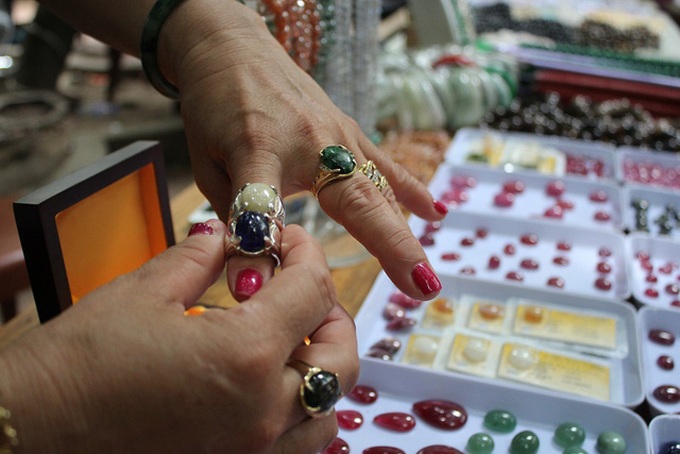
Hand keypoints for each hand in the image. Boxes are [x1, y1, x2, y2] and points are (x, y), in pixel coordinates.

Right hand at [0, 221, 357, 452]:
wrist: (29, 436)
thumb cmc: (77, 366)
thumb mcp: (142, 292)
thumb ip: (199, 257)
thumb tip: (226, 235)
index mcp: (247, 354)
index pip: (313, 290)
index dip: (307, 253)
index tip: (290, 241)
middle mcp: (264, 411)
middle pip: (340, 357)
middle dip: (329, 312)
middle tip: (301, 288)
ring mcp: (254, 452)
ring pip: (326, 410)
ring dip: (321, 366)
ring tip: (292, 339)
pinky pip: (296, 445)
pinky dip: (301, 412)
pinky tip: (271, 389)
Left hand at [159, 0, 444, 301]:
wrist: (232, 47)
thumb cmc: (214, 108)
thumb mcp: (205, 162)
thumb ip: (233, 216)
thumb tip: (250, 280)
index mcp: (256, 148)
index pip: (259, 207)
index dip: (257, 249)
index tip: (254, 290)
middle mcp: (308, 142)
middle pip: (355, 200)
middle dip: (389, 246)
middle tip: (418, 288)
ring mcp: (337, 135)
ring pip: (379, 189)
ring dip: (404, 233)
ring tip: (425, 276)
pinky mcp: (348, 130)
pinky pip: (384, 165)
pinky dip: (410, 190)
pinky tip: (437, 213)